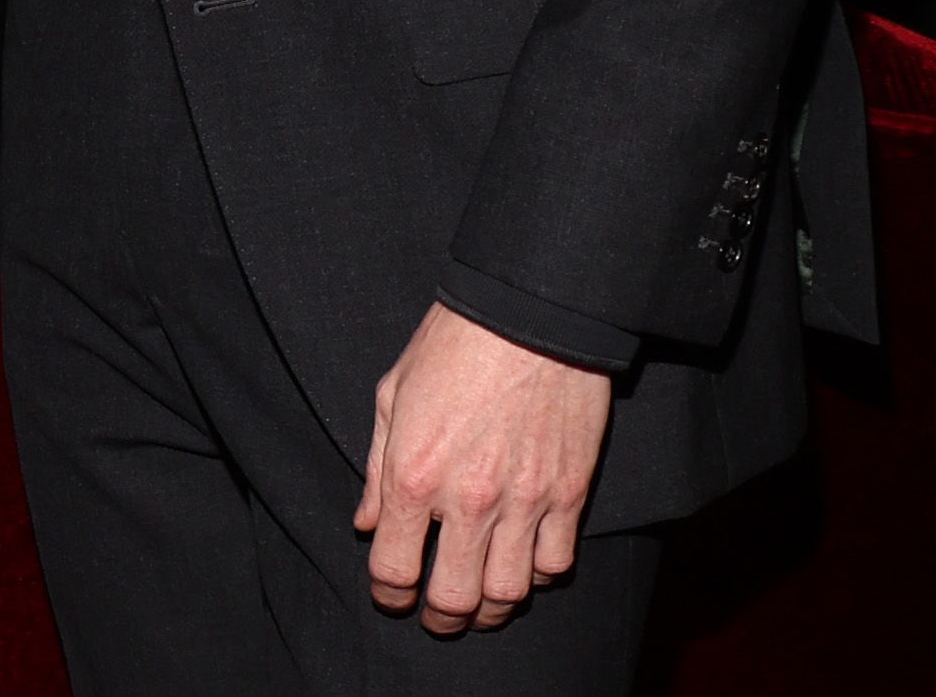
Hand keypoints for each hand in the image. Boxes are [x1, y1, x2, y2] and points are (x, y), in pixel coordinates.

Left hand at [355, 302, 613, 632]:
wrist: (529, 315)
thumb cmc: (452, 346)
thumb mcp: (391, 395)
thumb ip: (376, 468)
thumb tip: (365, 522)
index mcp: (414, 475)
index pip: (394, 566)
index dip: (388, 591)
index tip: (391, 592)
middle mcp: (468, 500)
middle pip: (454, 598)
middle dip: (439, 618)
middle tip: (436, 617)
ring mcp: (524, 501)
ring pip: (510, 594)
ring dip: (491, 608)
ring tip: (480, 604)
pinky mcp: (570, 495)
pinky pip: (556, 563)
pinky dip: (539, 575)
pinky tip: (524, 564)